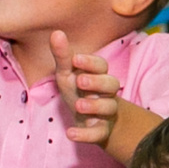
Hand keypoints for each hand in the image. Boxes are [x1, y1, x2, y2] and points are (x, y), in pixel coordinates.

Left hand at [52, 29, 120, 145]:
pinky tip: (70, 133)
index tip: (75, 60)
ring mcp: (106, 112)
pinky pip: (97, 133)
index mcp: (98, 75)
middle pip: (112, 84)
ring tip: (78, 105)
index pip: (102, 65)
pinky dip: (85, 135)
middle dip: (97, 82)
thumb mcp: (67, 73)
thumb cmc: (78, 91)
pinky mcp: (101, 131)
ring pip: (109, 107)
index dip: (91, 63)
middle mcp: (106, 92)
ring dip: (94, 106)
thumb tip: (56, 32)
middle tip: (80, 81)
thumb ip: (62, 55)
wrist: (89, 119)